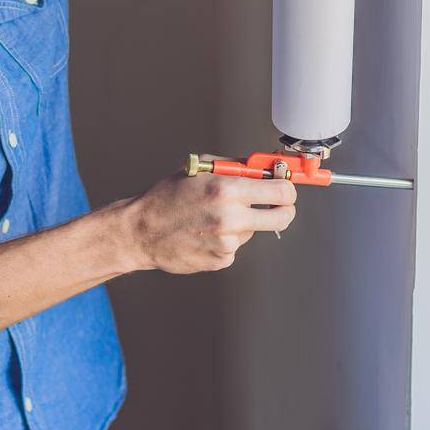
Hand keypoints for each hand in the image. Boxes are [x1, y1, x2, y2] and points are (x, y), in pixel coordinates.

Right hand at [122, 168, 296, 273]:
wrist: (141, 231)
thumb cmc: (167, 197)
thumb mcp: (201, 169)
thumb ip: (237, 168)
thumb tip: (267, 168)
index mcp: (226, 190)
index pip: (282, 191)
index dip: (288, 188)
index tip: (285, 186)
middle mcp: (230, 218)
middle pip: (283, 217)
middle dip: (283, 208)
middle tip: (275, 203)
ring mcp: (227, 243)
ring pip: (253, 230)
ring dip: (242, 223)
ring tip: (213, 216)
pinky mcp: (221, 260)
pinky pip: (236, 246)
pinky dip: (226, 238)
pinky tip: (205, 232)